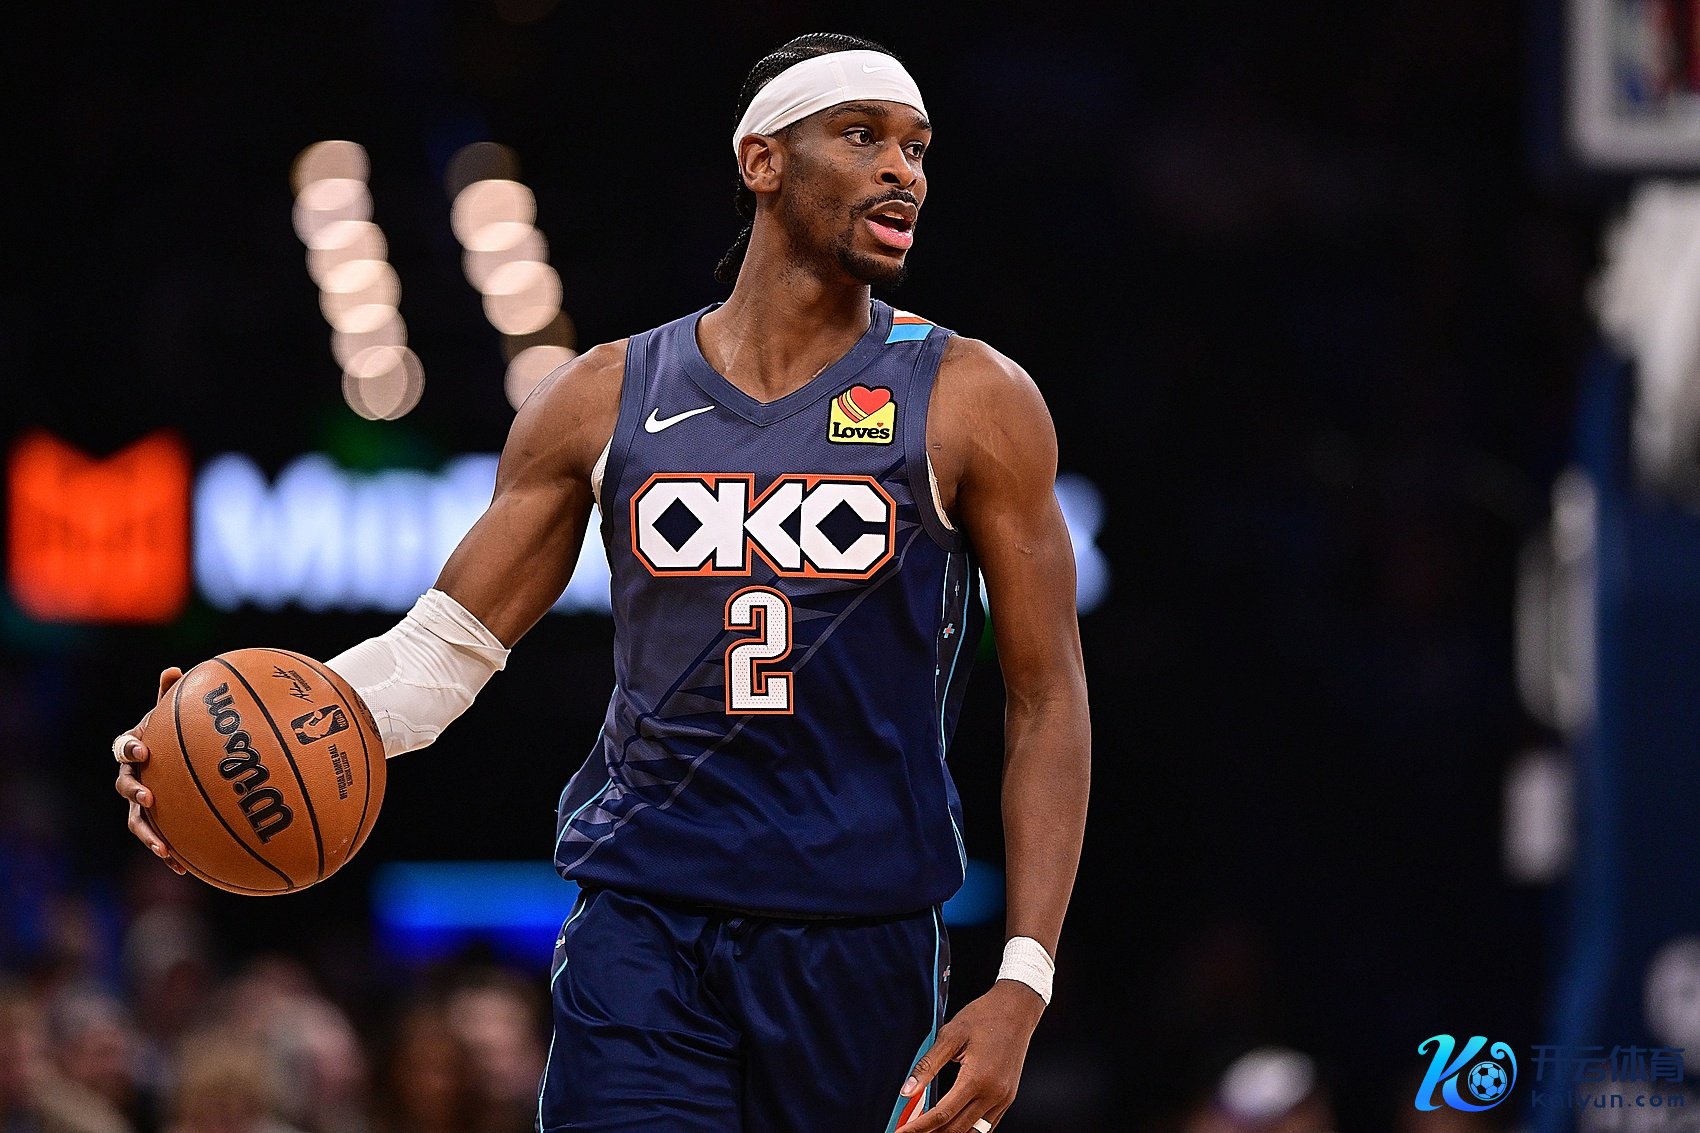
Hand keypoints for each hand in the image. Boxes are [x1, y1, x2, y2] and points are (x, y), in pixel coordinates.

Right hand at [112, 667, 186, 875]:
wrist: (172, 758)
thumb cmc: (173, 732)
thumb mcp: (172, 713)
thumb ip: (171, 694)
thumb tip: (175, 669)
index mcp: (133, 748)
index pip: (123, 746)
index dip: (130, 747)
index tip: (142, 750)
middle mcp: (131, 776)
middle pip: (124, 786)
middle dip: (135, 792)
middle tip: (149, 797)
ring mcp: (140, 802)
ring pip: (136, 821)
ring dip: (149, 834)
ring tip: (164, 848)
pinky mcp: (156, 823)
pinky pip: (160, 839)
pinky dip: (170, 854)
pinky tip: (187, 869)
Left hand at [899, 979, 1045, 1131]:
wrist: (1016, 1009)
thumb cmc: (984, 1017)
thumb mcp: (950, 1036)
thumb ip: (927, 1066)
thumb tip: (907, 1091)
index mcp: (977, 1079)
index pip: (942, 1115)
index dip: (919, 1127)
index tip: (901, 1131)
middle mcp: (993, 1094)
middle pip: (957, 1130)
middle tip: (910, 1132)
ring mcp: (1003, 1098)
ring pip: (973, 1132)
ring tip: (928, 1131)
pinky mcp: (1007, 1098)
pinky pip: (986, 1125)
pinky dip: (967, 1130)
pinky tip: (952, 1125)